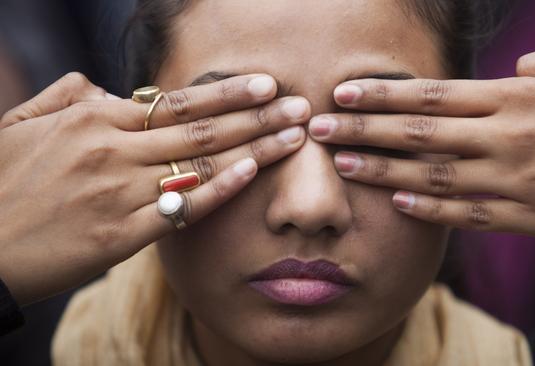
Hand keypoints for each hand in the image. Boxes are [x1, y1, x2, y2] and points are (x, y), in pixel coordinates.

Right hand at [0, 72, 309, 304]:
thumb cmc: (0, 183)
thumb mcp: (22, 124)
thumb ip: (69, 97)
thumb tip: (107, 88)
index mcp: (93, 117)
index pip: (176, 100)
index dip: (227, 93)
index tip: (266, 85)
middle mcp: (113, 148)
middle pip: (201, 127)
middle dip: (257, 114)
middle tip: (301, 105)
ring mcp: (119, 190)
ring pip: (201, 163)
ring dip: (255, 147)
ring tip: (295, 136)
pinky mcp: (122, 234)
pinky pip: (183, 207)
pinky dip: (221, 189)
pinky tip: (254, 174)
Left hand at [308, 41, 534, 239]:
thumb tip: (507, 73)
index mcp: (518, 98)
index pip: (433, 95)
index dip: (383, 94)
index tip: (344, 92)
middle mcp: (507, 138)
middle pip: (420, 133)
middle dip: (363, 128)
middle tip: (319, 127)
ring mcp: (514, 181)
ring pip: (432, 176)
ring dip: (382, 168)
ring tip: (342, 163)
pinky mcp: (527, 217)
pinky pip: (466, 214)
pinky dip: (428, 209)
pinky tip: (396, 201)